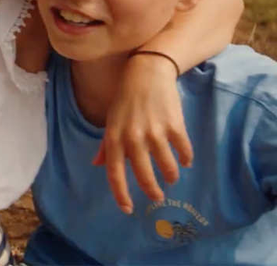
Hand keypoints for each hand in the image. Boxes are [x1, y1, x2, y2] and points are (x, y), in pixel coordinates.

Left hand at [95, 53, 191, 213]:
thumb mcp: (110, 121)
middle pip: (143, 175)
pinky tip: (185, 161)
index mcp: (114, 138)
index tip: (128, 209)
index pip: (115, 174)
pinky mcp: (174, 125)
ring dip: (171, 176)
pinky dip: (185, 159)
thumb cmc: (125, 99)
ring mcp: (154, 131)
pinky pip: (183, 150)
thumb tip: (96, 164)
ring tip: (172, 178)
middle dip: (152, 191)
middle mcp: (133, 137)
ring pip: (167, 166)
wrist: (146, 72)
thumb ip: (106, 145)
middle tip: (157, 197)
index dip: (121, 195)